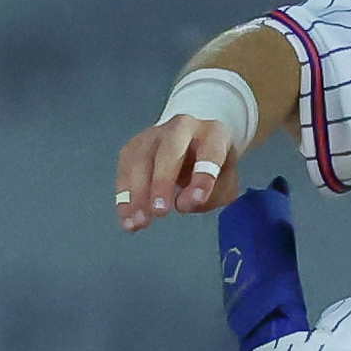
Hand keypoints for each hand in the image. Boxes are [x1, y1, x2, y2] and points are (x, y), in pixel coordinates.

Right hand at [114, 113, 241, 232]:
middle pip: (169, 151)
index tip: (197, 200)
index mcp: (214, 133)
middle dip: (162, 182)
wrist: (193, 143)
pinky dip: (125, 198)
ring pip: (140, 161)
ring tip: (139, 222)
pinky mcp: (133, 146)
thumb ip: (212, 195)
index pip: (210, 152)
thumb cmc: (212, 166)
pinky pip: (125, 171)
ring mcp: (154, 135)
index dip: (203, 177)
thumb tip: (183, 204)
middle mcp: (183, 128)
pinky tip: (129, 219)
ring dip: (137, 194)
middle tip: (160, 211)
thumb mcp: (225, 183)